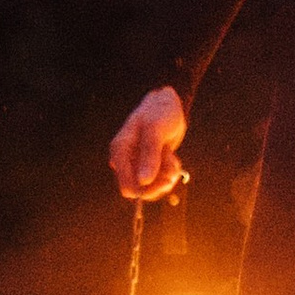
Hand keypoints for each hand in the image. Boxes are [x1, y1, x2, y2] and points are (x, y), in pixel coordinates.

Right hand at [110, 85, 187, 199]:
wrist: (168, 104)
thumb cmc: (159, 112)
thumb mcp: (155, 130)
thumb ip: (150, 155)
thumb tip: (143, 181)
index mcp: (120, 151)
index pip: (127, 186)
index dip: (147, 190)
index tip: (167, 180)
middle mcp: (126, 160)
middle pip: (141, 190)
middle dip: (159, 183)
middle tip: (174, 171)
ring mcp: (137, 163)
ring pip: (152, 186)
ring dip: (167, 177)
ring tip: (174, 160)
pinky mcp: (148, 164)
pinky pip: (159, 180)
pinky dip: (169, 172)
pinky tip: (173, 158)